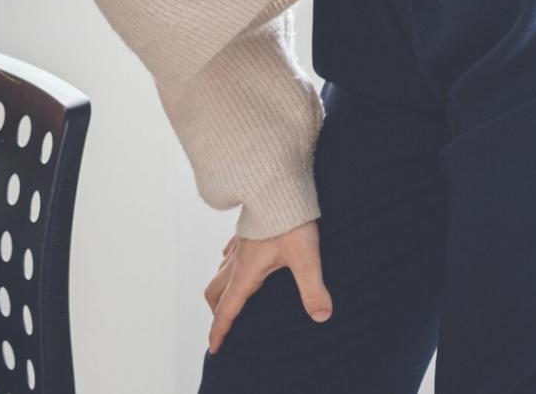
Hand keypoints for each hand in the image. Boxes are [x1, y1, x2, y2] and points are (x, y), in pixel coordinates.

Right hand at [204, 221, 331, 353]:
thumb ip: (313, 289)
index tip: (214, 349)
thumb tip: (321, 316)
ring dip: (220, 290)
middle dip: (216, 312)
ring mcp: (238, 245)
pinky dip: (227, 267)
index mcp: (246, 272)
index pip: (228, 308)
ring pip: (219, 272)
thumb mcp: (306, 258)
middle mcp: (237, 260)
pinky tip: (236, 264)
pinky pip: (228, 254)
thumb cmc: (290, 220)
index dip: (220, 331)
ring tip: (231, 301)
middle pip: (215, 291)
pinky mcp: (244, 232)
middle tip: (224, 327)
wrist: (277, 185)